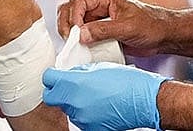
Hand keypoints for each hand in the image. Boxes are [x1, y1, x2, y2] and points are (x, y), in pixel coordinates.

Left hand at [42, 62, 168, 130]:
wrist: (144, 101)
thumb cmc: (127, 82)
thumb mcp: (100, 67)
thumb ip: (81, 71)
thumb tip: (72, 74)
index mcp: (75, 84)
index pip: (48, 80)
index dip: (52, 76)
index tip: (56, 75)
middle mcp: (75, 103)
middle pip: (54, 97)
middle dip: (59, 91)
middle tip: (71, 85)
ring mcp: (82, 118)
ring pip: (68, 109)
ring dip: (74, 102)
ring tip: (92, 95)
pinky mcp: (90, 128)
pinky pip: (80, 119)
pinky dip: (85, 112)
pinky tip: (99, 105)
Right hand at [56, 0, 167, 56]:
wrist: (163, 35)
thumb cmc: (150, 25)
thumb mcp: (127, 28)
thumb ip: (103, 30)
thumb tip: (80, 35)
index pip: (78, 1)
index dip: (73, 17)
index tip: (75, 33)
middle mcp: (99, 5)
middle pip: (70, 8)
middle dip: (66, 23)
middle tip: (70, 40)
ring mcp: (98, 17)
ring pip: (73, 20)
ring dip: (70, 32)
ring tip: (75, 46)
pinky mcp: (100, 30)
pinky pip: (82, 32)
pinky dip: (77, 40)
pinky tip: (81, 50)